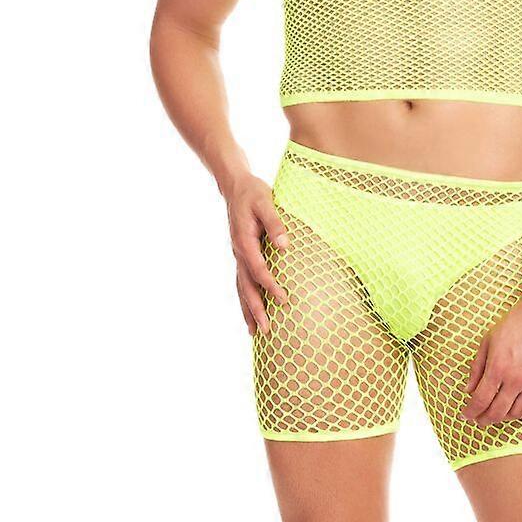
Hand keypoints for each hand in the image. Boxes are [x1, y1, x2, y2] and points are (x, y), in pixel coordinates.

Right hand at [225, 174, 290, 336]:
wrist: (236, 187)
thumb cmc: (253, 193)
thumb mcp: (266, 202)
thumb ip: (276, 223)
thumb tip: (285, 245)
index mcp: (245, 241)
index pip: (258, 270)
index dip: (271, 286)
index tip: (284, 300)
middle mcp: (238, 253)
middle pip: (246, 287)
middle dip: (256, 310)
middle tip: (266, 332)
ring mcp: (238, 256)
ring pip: (241, 289)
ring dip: (248, 311)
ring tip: (255, 334)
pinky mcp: (241, 256)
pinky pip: (241, 283)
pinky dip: (245, 300)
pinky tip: (250, 313)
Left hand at [461, 295, 521, 425]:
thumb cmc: (514, 323)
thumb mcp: (488, 340)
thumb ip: (477, 367)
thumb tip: (468, 389)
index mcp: (498, 367)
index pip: (480, 399)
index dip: (471, 411)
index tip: (466, 415)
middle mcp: (516, 378)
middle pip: (498, 411)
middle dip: (485, 419)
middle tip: (479, 420)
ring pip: (518, 412)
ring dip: (505, 418)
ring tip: (498, 415)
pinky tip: (519, 409)